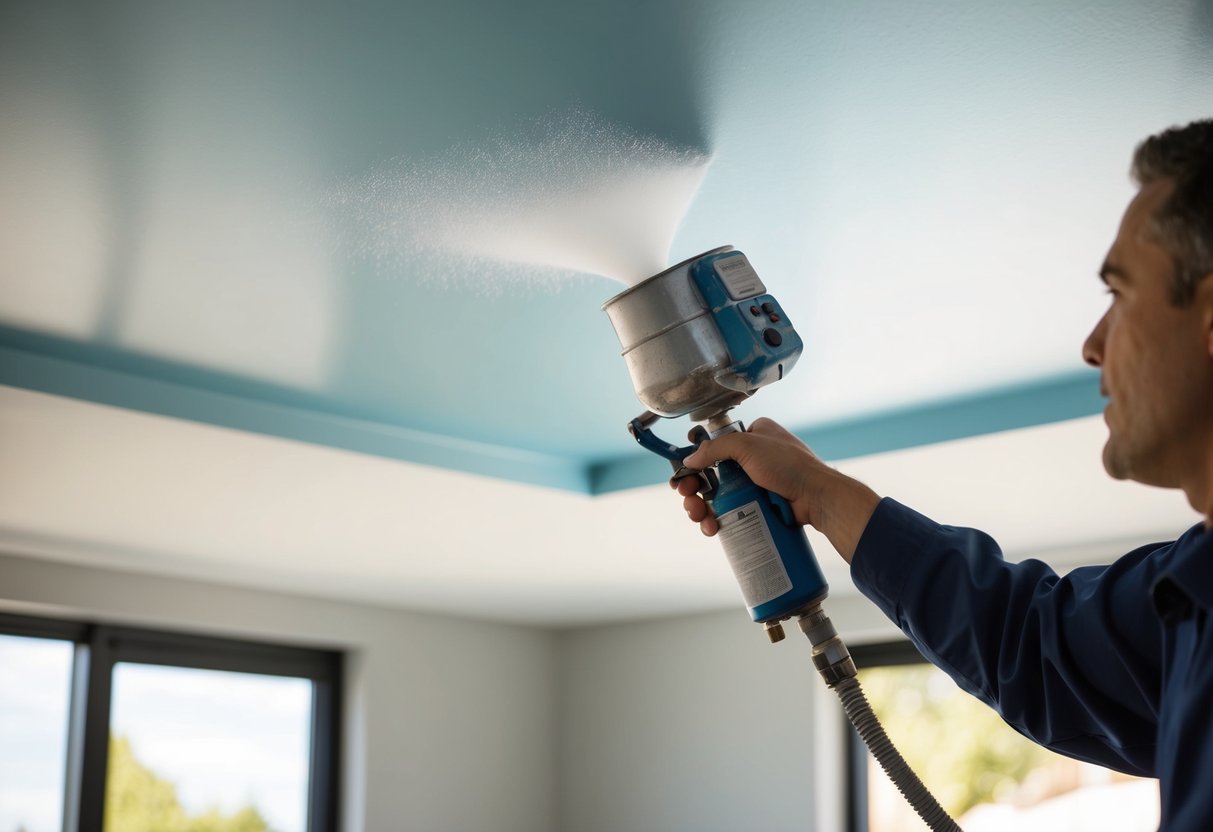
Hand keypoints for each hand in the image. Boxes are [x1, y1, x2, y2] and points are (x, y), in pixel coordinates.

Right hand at [673, 417, 880, 562]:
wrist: (817, 498)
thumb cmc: (790, 466)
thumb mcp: (749, 446)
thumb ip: (716, 448)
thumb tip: (690, 459)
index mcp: (752, 435)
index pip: (715, 444)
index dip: (697, 458)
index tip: (684, 472)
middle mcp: (751, 458)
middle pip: (710, 473)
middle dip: (694, 488)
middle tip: (687, 498)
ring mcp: (754, 483)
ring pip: (716, 495)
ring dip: (700, 506)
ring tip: (698, 516)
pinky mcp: (757, 505)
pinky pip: (729, 511)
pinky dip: (716, 519)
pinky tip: (711, 527)